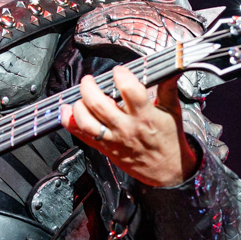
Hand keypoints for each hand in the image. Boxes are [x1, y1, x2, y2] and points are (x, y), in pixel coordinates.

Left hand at [60, 67, 200, 187]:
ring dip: (79, 104)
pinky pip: (81, 135)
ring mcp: (113, 139)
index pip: (129, 90)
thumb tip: (171, 68)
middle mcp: (126, 127)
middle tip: (91, 79)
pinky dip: (70, 122)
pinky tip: (68, 110)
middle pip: (99, 103)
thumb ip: (168, 88)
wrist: (167, 171)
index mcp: (145, 116)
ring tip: (82, 95)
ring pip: (86, 121)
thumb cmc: (168, 140)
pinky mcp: (105, 148)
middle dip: (90, 86)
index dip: (121, 75)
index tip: (119, 71)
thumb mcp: (173, 111)